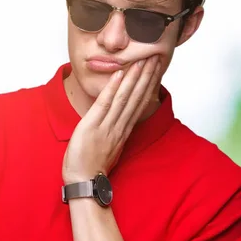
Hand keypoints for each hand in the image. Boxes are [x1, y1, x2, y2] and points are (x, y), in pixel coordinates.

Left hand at [62, 55, 160, 183]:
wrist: (84, 182)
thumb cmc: (93, 166)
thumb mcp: (110, 145)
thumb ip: (116, 129)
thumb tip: (119, 117)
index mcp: (123, 129)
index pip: (140, 103)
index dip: (149, 85)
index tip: (156, 69)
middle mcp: (119, 126)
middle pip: (137, 97)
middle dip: (147, 76)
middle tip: (156, 57)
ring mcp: (107, 126)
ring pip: (125, 98)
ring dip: (135, 78)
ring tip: (143, 61)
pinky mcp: (92, 127)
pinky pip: (105, 105)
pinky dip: (113, 89)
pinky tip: (120, 75)